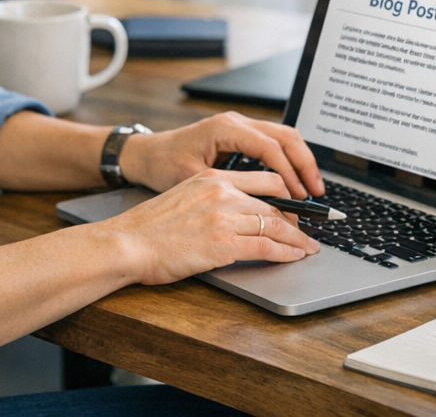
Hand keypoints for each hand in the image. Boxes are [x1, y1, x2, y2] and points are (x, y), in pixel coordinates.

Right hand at [101, 168, 319, 283]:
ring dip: (297, 239)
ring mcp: (223, 217)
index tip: (296, 207)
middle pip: (275, 202)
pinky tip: (293, 257)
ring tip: (307, 248)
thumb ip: (210, 200)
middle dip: (298, 220)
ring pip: (276, 224)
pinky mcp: (223, 243)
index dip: (286, 195)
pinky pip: (266, 246)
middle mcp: (221, 192)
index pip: (263, 179)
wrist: (127, 243)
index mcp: (211, 177)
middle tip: (308, 232)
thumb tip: (235, 214)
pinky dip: (286, 252)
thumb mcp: (182, 198)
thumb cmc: (148, 228)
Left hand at [119, 111, 324, 198]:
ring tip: (311, 189)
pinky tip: (293, 181)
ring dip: (300, 161)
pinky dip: (288, 160)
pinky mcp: (240, 135)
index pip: (270, 147)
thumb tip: (258, 208)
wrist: (144, 154)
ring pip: (284, 136)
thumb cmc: (162, 164)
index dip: (289, 173)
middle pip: (286, 136)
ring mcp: (239, 125)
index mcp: (226, 127)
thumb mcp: (192, 178)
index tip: (300, 196)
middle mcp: (236, 121)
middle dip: (305, 164)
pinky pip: (273, 143)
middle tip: (316, 192)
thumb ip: (226, 189)